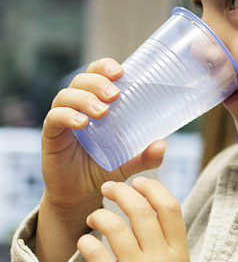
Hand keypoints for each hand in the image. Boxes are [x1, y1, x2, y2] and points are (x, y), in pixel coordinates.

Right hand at [42, 57, 166, 211]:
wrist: (80, 195)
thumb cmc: (104, 168)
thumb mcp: (128, 162)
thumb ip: (145, 156)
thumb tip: (162, 145)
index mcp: (97, 102)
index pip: (97, 73)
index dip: (106, 66)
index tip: (121, 72)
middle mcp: (78, 105)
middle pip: (82, 80)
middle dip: (98, 82)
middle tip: (114, 95)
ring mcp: (63, 119)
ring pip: (66, 95)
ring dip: (84, 98)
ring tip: (102, 112)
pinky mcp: (51, 135)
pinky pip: (54, 118)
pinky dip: (66, 116)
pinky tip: (81, 123)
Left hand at [77, 177, 196, 261]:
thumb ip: (168, 248)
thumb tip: (153, 220)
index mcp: (180, 253)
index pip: (170, 206)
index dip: (153, 188)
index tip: (140, 181)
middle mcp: (161, 259)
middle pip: (140, 209)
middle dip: (121, 191)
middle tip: (108, 187)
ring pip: (115, 226)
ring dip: (99, 215)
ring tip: (92, 217)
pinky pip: (96, 254)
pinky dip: (86, 242)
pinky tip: (84, 243)